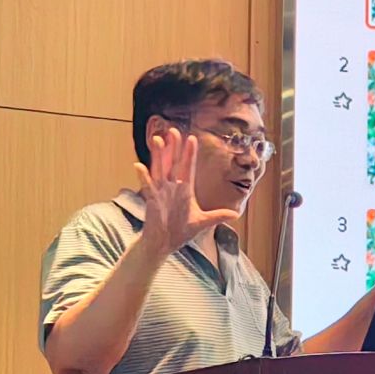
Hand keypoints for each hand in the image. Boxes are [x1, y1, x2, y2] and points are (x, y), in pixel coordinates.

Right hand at [134, 127, 237, 255]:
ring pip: (160, 170)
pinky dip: (143, 176)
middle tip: (173, 130)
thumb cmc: (181, 231)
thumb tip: (235, 214)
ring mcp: (161, 192)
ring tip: (158, 140)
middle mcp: (172, 188)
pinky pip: (148, 187)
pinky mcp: (152, 201)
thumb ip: (217, 216)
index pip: (188, 167)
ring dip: (159, 155)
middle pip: (173, 163)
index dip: (189, 153)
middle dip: (174, 147)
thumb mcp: (202, 222)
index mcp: (184, 190)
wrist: (165, 243)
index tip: (192, 138)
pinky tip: (139, 165)